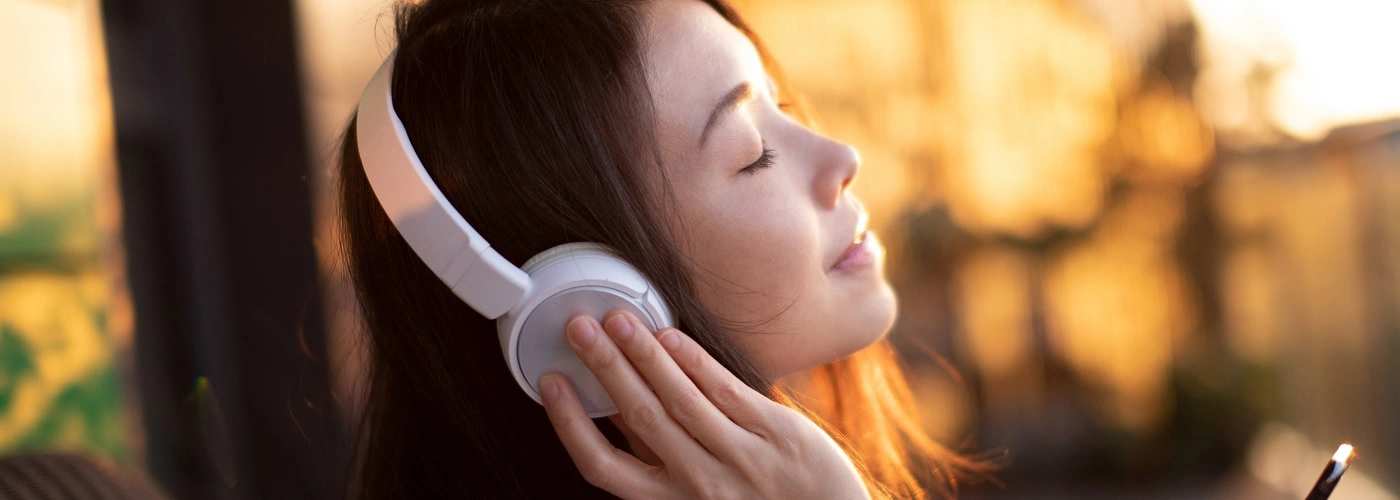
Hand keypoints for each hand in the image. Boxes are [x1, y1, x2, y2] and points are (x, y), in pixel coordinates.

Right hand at [538, 310, 869, 499]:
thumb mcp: (693, 496)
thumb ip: (656, 459)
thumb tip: (612, 413)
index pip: (602, 466)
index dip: (570, 422)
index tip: (551, 381)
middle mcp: (699, 484)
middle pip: (638, 417)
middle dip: (604, 367)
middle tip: (579, 327)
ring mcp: (739, 457)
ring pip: (679, 399)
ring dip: (643, 353)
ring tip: (618, 319)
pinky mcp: (776, 432)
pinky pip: (726, 390)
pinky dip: (694, 360)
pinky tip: (670, 334)